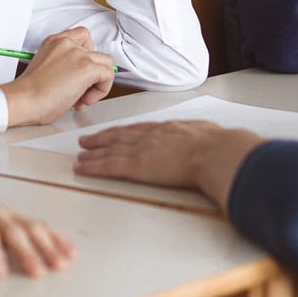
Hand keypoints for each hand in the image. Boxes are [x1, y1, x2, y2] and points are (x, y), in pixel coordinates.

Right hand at [0, 27, 116, 125]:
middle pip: (97, 52)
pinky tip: (84, 100)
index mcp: (55, 41)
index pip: (83, 38)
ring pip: (107, 63)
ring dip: (98, 82)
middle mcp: (68, 43)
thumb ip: (65, 65)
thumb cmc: (29, 93)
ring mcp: (78, 54)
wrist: (22, 101)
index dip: (86, 57)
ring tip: (81, 97)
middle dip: (92, 72)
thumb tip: (82, 79)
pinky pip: (109, 75)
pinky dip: (102, 90)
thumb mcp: (47, 67)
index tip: (78, 74)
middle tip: (78, 91)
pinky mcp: (87, 67)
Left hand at [0, 180, 74, 278]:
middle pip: (15, 231)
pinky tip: (68, 252)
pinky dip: (57, 238)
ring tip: (60, 265)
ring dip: (48, 245)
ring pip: (33, 227)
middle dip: (28, 252)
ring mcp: (12, 216)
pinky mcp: (23, 219)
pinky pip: (43, 226)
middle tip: (38, 273)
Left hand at [74, 121, 263, 210]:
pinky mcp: (136, 166)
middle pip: (119, 136)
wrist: (214, 152)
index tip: (113, 132)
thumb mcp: (207, 132)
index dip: (123, 131)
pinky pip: (108, 166)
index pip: (139, 129)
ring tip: (80, 154)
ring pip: (110, 150)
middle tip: (86, 140)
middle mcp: (150, 136)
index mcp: (168, 128)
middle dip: (101, 138)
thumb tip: (206, 136)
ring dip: (92, 152)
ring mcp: (142, 150)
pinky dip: (93, 167)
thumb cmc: (217, 144)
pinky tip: (81, 168)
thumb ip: (199, 135)